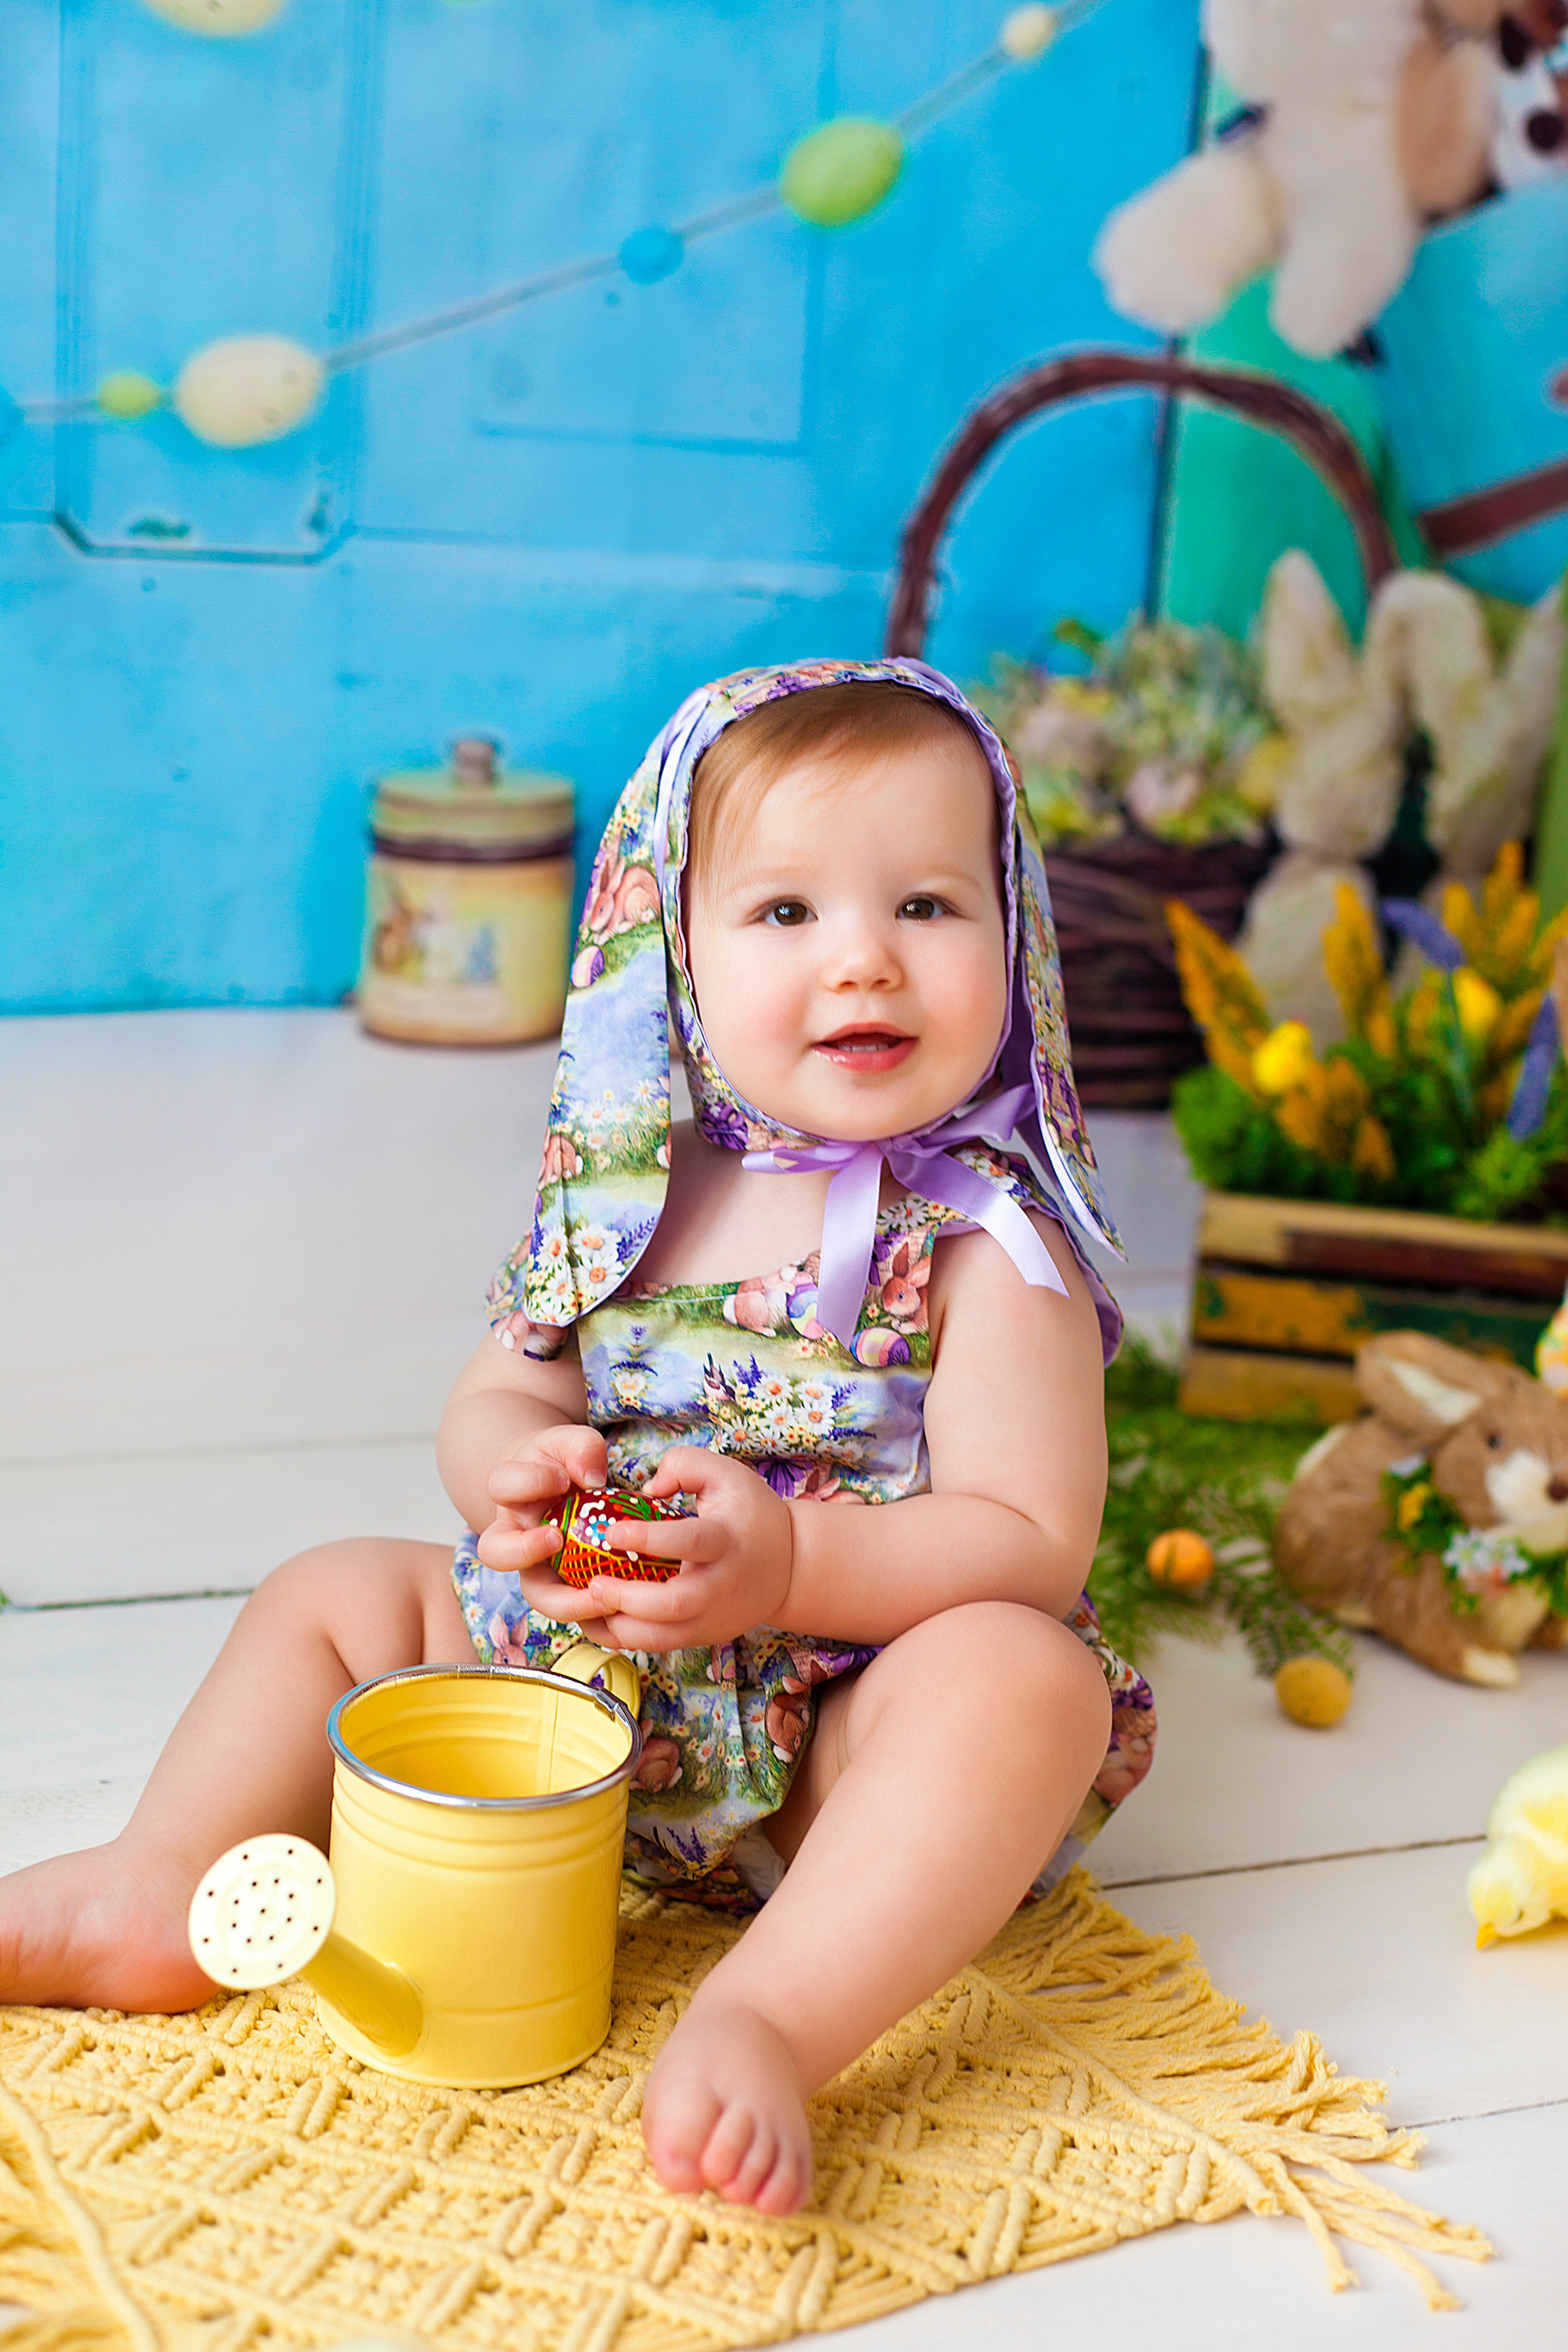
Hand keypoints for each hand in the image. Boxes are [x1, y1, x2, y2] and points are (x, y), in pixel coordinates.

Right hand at [476, 1424, 607, 1620]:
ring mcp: (538, 1566)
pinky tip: (625, 1616)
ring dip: (567, 1601)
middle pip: (496, 1553)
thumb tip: (591, 1476)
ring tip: (603, 1596)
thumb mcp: (571, 1442)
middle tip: (555, 1539)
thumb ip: (581, 1448)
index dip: (530, 1482)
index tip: (561, 1478)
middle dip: (523, 1550)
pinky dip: (598, 1620)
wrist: (559, 1487)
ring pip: (536, 1595)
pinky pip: (576, 1612)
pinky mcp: (566, 1589)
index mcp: (511, 1493)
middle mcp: (515, 1534)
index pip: (503, 1484)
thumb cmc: (564, 1462)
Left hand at [578, 1447, 793, 1653]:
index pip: (688, 1542)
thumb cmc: (752, 1514)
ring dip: (620, 1626)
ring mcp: (713, 1617)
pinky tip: (599, 1619)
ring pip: (663, 1637)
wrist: (792, 1565)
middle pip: (674, 1604)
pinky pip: (659, 1646)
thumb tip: (646, 1488)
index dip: (649, 1538)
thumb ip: (684, 1465)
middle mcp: (720, 1585)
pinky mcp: (704, 1635)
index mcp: (726, 1541)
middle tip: (592, 1583)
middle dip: (628, 1598)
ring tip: (587, 1604)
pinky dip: (625, 1638)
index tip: (613, 1532)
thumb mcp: (726, 1473)